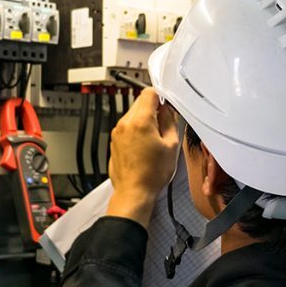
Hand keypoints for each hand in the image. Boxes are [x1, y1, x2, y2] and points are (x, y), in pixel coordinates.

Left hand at [105, 87, 179, 227]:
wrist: (133, 192)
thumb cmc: (151, 173)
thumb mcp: (171, 145)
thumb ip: (169, 122)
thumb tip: (167, 110)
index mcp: (140, 121)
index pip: (149, 93)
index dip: (161, 96)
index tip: (167, 103)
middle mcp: (125, 124)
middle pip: (140, 103)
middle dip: (154, 108)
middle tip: (165, 123)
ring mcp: (117, 132)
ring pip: (133, 115)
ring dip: (145, 120)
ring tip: (155, 138)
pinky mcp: (114, 141)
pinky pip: (127, 127)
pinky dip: (136, 130)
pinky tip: (145, 145)